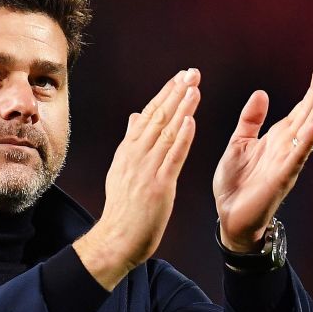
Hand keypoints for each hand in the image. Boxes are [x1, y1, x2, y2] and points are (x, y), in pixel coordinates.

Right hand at [74, 68, 202, 289]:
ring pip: (166, 133)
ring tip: (194, 87)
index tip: (179, 77)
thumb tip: (134, 117)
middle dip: (175, 93)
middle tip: (191, 72)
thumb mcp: (122, 170)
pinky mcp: (159, 186)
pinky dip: (181, 138)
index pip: (148, 115)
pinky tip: (190, 121)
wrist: (118, 238)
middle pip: (158, 118)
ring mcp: (146, 170)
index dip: (164, 94)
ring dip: (181, 108)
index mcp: (128, 151)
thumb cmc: (123, 209)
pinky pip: (172, 158)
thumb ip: (131, 143)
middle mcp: (135, 156)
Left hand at [213, 64, 312, 251]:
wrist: (229, 215)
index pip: (298, 110)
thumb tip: (262, 92)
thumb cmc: (235, 183)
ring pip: (306, 133)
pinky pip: (296, 158)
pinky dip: (306, 142)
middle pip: (307, 115)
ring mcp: (286, 163)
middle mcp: (286, 148)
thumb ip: (250, 120)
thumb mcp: (239, 143)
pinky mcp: (281, 178)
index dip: (311, 90)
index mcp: (276, 138)